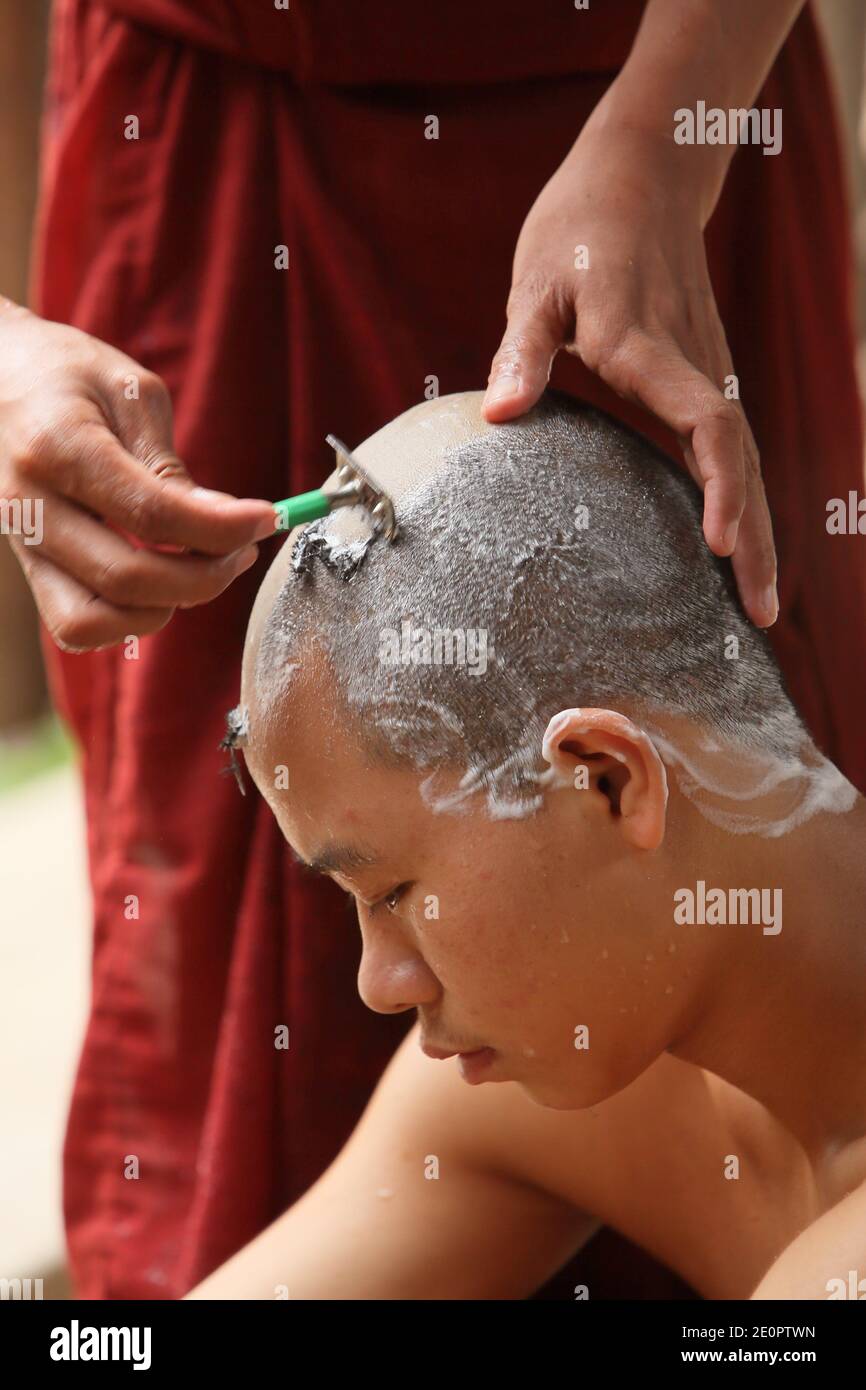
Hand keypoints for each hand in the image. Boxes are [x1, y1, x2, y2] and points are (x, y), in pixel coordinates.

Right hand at [0, 300, 275, 650]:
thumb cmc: (65, 373)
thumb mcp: (130, 391)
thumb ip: (171, 465)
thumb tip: (227, 524)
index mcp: (57, 446)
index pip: (153, 513)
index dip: (222, 528)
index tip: (266, 518)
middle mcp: (29, 505)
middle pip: (127, 579)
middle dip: (204, 576)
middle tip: (242, 547)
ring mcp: (21, 543)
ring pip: (92, 621)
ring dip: (163, 606)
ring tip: (202, 567)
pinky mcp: (28, 566)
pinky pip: (77, 623)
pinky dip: (129, 616)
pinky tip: (161, 578)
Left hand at [482, 124, 777, 628]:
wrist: (641, 174)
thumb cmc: (577, 229)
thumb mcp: (536, 282)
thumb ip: (522, 349)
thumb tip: (499, 416)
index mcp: (645, 344)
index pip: (706, 422)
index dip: (719, 483)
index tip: (720, 544)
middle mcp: (692, 362)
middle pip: (741, 458)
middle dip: (755, 536)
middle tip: (760, 614)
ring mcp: (707, 369)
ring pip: (745, 458)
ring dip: (758, 529)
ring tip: (760, 604)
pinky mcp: (706, 374)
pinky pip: (731, 446)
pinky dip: (740, 499)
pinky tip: (738, 544)